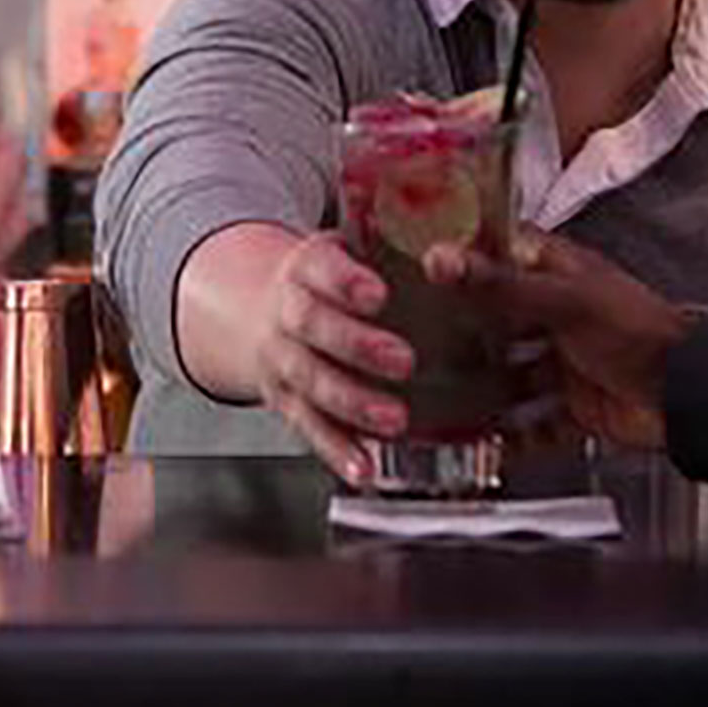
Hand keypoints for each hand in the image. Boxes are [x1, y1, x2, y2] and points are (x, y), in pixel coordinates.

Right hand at [246, 231, 413, 484]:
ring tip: (394, 420)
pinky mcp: (285, 401)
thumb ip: (384, 242)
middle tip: (403, 359)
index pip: (319, 269)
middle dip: (357, 345)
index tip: (377, 292)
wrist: (251, 308)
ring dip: (352, 404)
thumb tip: (456, 238)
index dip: (346, 281)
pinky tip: (364, 468)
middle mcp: (285, 312)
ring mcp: (280, 360)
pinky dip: (336, 451)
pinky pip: (309, 427)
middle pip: (313, 329)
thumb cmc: (322, 278)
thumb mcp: (338, 247)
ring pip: (311, 382)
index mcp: (303, 267)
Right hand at [426, 227, 690, 449]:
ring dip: (481, 393)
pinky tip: (486, 443)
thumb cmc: (640, 332)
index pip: (500, 257)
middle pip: (498, 322)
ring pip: (511, 378)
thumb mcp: (564, 301)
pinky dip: (512, 438)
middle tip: (414, 347)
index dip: (462, 261)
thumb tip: (443, 258)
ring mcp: (566, 362)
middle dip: (462, 337)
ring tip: (439, 402)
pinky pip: (534, 425)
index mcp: (559, 274)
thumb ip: (499, 284)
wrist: (687, 396)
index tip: (417, 271)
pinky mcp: (575, 406)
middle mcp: (559, 314)